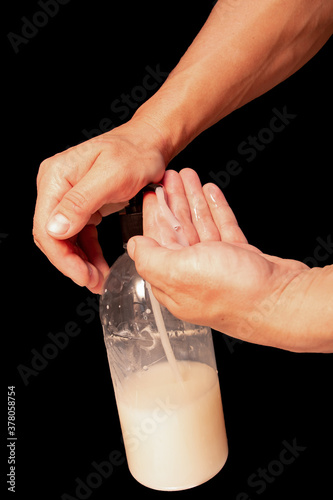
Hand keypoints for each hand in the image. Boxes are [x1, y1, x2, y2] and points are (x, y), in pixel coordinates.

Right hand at [33, 119, 166, 292]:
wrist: (150, 144)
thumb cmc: (135, 153)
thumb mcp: (112, 175)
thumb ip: (81, 201)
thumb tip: (55, 228)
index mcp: (56, 177)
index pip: (46, 227)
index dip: (62, 257)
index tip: (81, 275)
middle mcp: (57, 186)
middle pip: (53, 236)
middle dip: (71, 263)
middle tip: (92, 281)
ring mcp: (68, 196)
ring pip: (66, 239)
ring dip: (80, 262)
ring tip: (97, 279)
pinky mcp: (82, 204)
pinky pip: (80, 234)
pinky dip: (88, 252)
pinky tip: (98, 265)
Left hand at [128, 169, 309, 350]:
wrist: (281, 300)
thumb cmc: (234, 292)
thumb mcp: (180, 273)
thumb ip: (151, 259)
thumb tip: (133, 247)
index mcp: (174, 282)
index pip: (157, 242)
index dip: (154, 215)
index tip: (151, 193)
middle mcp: (194, 275)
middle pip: (179, 231)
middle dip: (174, 202)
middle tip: (171, 177)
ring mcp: (219, 267)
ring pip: (201, 227)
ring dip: (194, 201)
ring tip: (189, 177)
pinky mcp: (240, 259)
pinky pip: (224, 229)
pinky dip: (217, 210)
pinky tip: (211, 194)